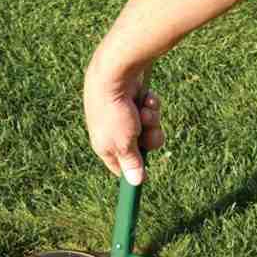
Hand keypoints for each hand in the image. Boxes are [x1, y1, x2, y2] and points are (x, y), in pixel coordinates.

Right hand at [83, 61, 163, 185]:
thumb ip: (131, 163)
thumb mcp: (125, 143)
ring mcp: (123, 114)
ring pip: (148, 127)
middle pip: (140, 147)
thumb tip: (135, 182)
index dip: (133, 170)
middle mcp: (112, 131)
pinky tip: (146, 99)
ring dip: (151, 121)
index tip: (146, 175)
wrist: (114, 74)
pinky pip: (149, 109)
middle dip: (149, 140)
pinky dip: (150, 105)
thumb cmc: (114, 112)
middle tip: (149, 133)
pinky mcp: (133, 99)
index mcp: (105, 145)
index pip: (119, 166)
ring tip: (145, 111)